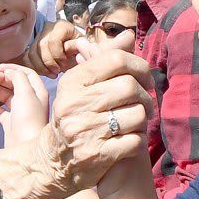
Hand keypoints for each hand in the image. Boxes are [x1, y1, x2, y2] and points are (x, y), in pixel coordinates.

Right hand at [0, 64, 51, 145]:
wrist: (25, 147)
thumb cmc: (28, 120)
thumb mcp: (25, 93)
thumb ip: (18, 78)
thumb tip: (11, 72)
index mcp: (38, 93)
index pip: (27, 74)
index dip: (14, 69)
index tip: (0, 67)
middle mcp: (30, 102)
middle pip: (14, 84)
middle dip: (1, 79)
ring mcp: (20, 113)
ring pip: (6, 97)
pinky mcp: (10, 124)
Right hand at [24, 19, 78, 75]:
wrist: (73, 52)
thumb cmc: (78, 50)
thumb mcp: (81, 48)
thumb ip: (75, 47)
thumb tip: (66, 48)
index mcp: (62, 26)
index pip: (53, 41)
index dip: (58, 56)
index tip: (64, 64)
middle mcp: (48, 28)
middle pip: (41, 46)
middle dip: (49, 63)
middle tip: (58, 71)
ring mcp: (38, 36)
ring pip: (32, 53)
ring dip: (41, 67)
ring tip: (52, 73)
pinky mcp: (31, 45)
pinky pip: (26, 57)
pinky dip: (34, 68)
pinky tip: (44, 72)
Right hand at [33, 51, 153, 195]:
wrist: (52, 163)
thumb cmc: (74, 118)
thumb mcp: (81, 87)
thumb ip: (106, 60)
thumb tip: (130, 35)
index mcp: (72, 82)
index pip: (116, 60)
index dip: (139, 67)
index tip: (144, 79)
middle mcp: (76, 104)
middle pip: (130, 87)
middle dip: (146, 96)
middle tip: (146, 104)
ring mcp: (86, 131)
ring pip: (137, 114)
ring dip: (144, 120)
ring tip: (137, 122)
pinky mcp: (98, 155)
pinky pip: (136, 141)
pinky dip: (139, 141)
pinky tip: (131, 140)